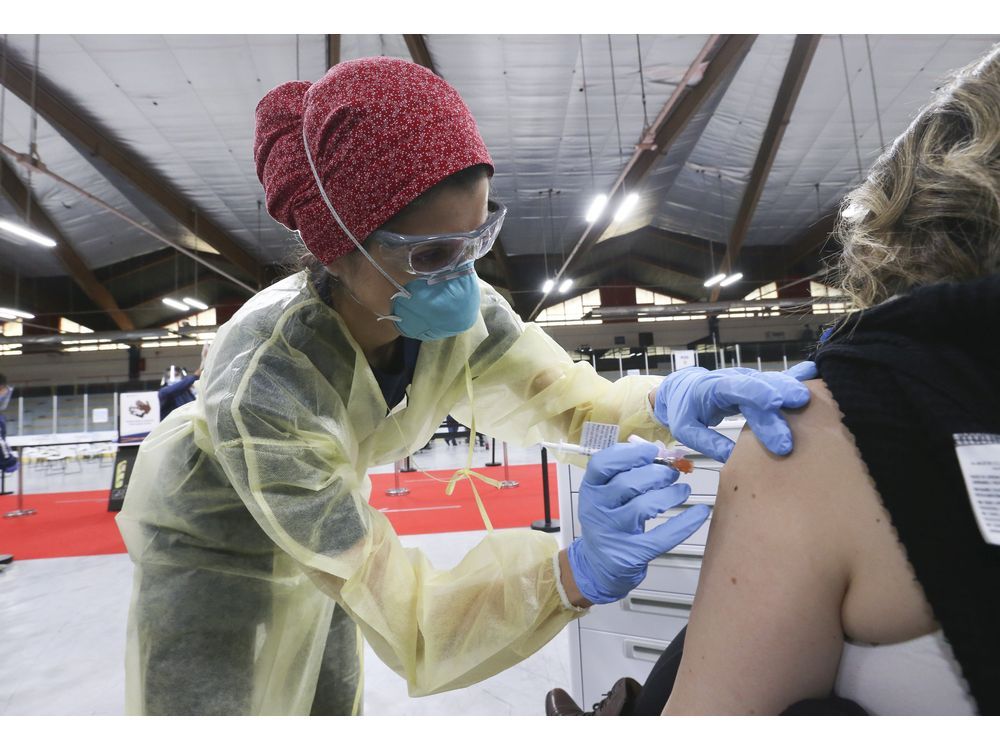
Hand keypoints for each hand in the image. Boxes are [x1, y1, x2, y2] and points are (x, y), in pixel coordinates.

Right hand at [566, 442, 709, 604]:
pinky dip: (685, 523)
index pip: (603, 464)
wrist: (599, 564)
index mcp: (590, 489)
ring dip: (670, 495)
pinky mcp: (632, 554)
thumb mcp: (608, 495)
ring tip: (683, 491)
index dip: (629, 454)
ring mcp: (613, 533)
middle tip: (672, 473)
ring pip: (644, 507)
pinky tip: (699, 513)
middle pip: (628, 483)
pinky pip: (662, 536)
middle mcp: (596, 510)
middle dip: (656, 474)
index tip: (652, 451)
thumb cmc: (610, 521)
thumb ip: (628, 473)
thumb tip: (662, 453)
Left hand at [653, 363, 815, 462]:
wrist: (684, 389)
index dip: (758, 393)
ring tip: (815, 394)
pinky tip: (815, 372)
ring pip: (774, 381)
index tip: (776, 404)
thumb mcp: (686, 428)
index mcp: (714, 388)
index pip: (738, 388)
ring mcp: (749, 380)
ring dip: (793, 388)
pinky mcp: (759, 384)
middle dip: (782, 393)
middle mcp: (735, 379)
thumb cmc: (685, 409)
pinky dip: (797, 376)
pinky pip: (779, 379)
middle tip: (802, 404)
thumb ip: (707, 441)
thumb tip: (731, 458)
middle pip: (762, 384)